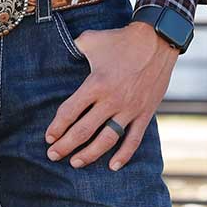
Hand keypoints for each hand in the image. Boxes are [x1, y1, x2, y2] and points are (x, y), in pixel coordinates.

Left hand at [45, 21, 178, 170]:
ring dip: (89, 154)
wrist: (157, 39)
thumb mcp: (91, 40)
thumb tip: (61, 50)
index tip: (49, 137)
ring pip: (106, 140)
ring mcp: (130, 109)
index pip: (70, 112)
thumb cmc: (120, 40)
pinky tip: (113, 166)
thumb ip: (74, 48)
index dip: (57, 127)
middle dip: (65, 146)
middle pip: (84, 131)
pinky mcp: (145, 113)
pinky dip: (124, 155)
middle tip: (53, 155)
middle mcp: (111, 100)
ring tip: (76, 163)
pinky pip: (134, 139)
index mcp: (96, 84)